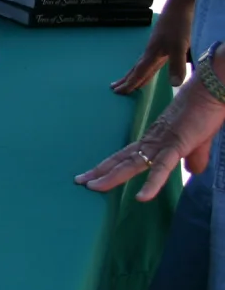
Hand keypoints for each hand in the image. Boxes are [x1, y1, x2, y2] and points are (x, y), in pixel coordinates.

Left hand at [77, 78, 224, 199]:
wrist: (211, 93)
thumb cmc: (204, 113)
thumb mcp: (198, 142)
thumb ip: (194, 158)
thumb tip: (193, 172)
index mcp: (154, 141)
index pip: (125, 156)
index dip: (108, 167)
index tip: (91, 176)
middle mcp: (151, 142)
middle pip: (121, 160)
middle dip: (99, 172)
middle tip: (78, 181)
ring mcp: (161, 144)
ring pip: (132, 164)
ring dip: (112, 177)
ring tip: (93, 187)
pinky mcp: (176, 145)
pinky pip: (162, 167)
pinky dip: (151, 183)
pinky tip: (141, 197)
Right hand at [112, 0, 193, 93]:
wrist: (177, 7)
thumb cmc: (178, 26)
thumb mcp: (180, 46)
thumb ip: (177, 65)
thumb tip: (174, 85)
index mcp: (152, 55)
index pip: (140, 73)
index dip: (131, 83)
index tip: (120, 92)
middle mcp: (150, 53)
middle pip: (136, 69)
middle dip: (126, 80)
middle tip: (114, 89)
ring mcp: (154, 48)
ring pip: (140, 65)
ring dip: (132, 74)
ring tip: (124, 81)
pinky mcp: (159, 44)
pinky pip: (146, 60)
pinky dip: (141, 67)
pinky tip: (145, 66)